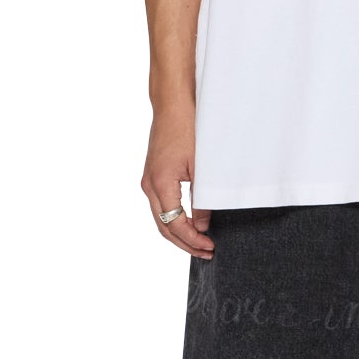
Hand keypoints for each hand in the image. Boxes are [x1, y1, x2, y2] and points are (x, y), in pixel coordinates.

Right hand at [142, 107, 214, 258]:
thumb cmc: (188, 129)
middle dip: (185, 243)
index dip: (192, 239)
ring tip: (200, 243)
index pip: (174, 224)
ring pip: (160, 219)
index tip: (210, 246)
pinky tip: (190, 224)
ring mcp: (148, 181)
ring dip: (179, 233)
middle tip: (207, 252)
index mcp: (160, 184)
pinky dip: (174, 219)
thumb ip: (202, 198)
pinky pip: (161, 206)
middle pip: (163, 227)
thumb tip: (204, 224)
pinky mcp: (152, 176)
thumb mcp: (201, 166)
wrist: (173, 105)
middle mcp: (149, 185)